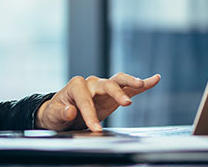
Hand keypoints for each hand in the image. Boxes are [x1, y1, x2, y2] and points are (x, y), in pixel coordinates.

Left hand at [35, 73, 160, 131]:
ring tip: (141, 83)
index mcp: (76, 86)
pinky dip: (142, 84)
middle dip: (116, 93)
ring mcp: (103, 87)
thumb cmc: (56, 113)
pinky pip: (129, 88)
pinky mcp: (113, 95)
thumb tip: (70, 111)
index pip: (85, 100)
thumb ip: (61, 113)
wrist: (61, 113)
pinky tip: (154, 79)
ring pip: (119, 81)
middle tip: (126, 103)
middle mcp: (91, 83)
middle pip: (106, 84)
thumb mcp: (53, 115)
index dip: (90, 114)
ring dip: (130, 82)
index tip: (95, 129)